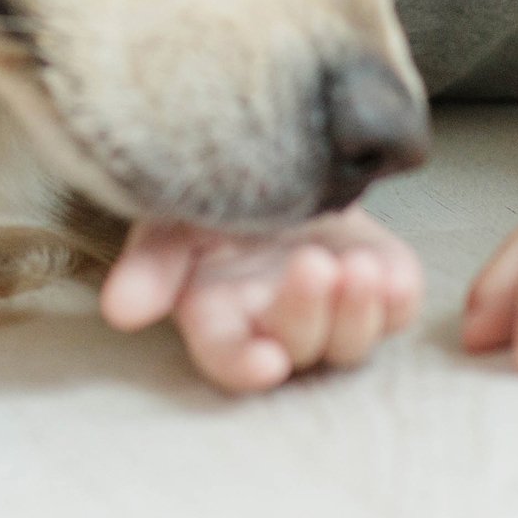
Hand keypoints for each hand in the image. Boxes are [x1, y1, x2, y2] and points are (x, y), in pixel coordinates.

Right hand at [100, 208, 424, 392]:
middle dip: (308, 313)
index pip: (230, 360)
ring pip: (352, 344)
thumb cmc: (213, 191)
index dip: (246, 367)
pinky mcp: (381, 286)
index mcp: (219, 314)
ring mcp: (333, 310)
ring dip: (358, 314)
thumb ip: (150, 265)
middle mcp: (277, 323)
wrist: (273, 150)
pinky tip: (388, 271)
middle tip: (313, 266)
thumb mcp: (170, 216)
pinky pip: (398, 311)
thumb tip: (119, 312)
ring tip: (358, 269)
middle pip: (298, 347)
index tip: (267, 362)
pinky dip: (397, 297)